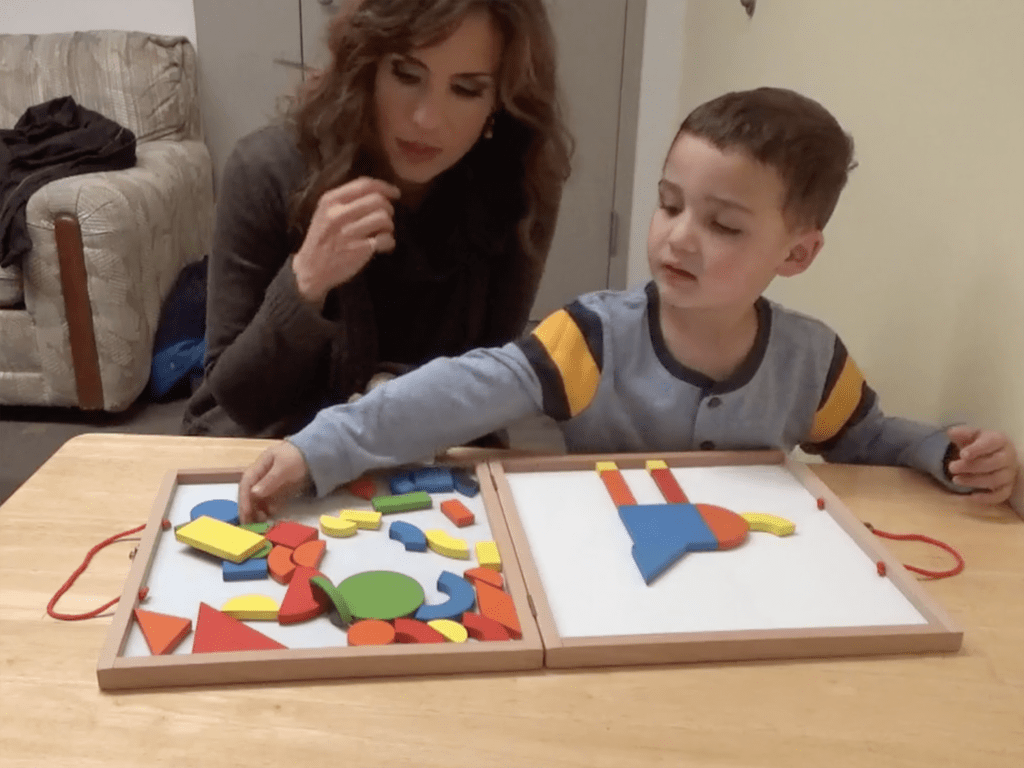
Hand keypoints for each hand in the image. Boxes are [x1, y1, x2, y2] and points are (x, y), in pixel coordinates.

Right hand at [238, 441, 311, 522]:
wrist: (316, 454)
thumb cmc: (297, 457)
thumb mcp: (283, 467)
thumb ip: (270, 480)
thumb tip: (254, 493)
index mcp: (259, 466)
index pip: (246, 484)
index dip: (244, 499)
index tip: (246, 513)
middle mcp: (262, 475)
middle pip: (250, 493)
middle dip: (248, 508)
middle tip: (249, 523)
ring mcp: (271, 483)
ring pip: (259, 499)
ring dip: (257, 510)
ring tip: (260, 521)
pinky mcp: (280, 489)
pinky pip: (271, 500)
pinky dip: (269, 508)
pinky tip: (270, 515)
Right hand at [292, 177, 400, 306]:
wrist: (310, 270)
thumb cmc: (322, 240)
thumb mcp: (325, 213)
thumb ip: (346, 199)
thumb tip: (378, 192)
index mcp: (330, 200)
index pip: (364, 184)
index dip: (385, 187)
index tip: (395, 193)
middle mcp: (338, 214)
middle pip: (378, 200)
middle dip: (388, 209)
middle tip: (385, 219)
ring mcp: (348, 232)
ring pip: (384, 218)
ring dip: (389, 226)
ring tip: (383, 233)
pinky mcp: (358, 250)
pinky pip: (385, 239)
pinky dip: (389, 242)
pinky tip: (383, 246)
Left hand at [946, 425, 1018, 503]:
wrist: (993, 455)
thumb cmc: (979, 444)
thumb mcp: (971, 435)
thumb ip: (962, 433)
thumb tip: (951, 432)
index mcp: (1000, 440)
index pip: (992, 443)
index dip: (977, 449)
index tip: (962, 454)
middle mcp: (1009, 457)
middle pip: (994, 463)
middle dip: (971, 467)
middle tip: (952, 468)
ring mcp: (1010, 473)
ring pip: (996, 480)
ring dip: (974, 481)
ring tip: (955, 480)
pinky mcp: (1008, 487)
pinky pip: (1001, 495)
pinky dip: (986, 498)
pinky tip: (970, 496)